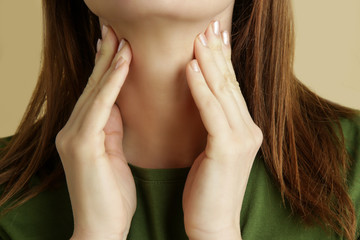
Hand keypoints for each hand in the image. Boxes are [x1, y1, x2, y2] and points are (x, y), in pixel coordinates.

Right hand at [55, 25, 134, 239]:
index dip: (108, 66)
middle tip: (116, 29)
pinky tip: (123, 62)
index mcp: (84, 132)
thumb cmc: (112, 194)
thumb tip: (118, 105)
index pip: (98, 92)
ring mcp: (74, 136)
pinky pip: (100, 107)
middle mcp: (73, 129)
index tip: (120, 44)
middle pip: (94, 85)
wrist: (102, 228)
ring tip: (121, 37)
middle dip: (106, 56)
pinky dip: (112, 83)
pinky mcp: (81, 145)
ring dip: (110, 62)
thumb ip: (111, 128)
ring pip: (95, 91)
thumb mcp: (113, 154)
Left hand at [182, 20, 262, 239]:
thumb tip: (204, 99)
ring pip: (222, 91)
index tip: (212, 38)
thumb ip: (213, 124)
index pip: (231, 87)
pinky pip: (211, 110)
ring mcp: (242, 137)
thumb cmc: (206, 188)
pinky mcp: (228, 147)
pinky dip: (200, 87)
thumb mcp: (212, 150)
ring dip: (208, 62)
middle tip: (208, 27)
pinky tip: (189, 67)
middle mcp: (249, 129)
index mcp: (244, 129)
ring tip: (198, 38)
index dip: (222, 61)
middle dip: (217, 53)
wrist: (213, 223)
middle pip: (229, 83)